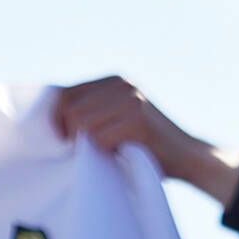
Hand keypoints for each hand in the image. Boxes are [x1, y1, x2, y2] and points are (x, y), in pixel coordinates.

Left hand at [51, 78, 238, 204]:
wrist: (188, 157)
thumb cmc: (145, 146)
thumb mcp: (117, 120)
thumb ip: (92, 113)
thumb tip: (49, 120)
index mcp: (114, 81)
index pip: (65, 93)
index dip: (55, 120)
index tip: (61, 142)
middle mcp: (122, 84)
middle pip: (69, 106)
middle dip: (66, 133)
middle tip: (75, 153)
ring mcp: (131, 100)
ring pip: (80, 122)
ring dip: (83, 145)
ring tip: (96, 156)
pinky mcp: (138, 120)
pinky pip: (99, 138)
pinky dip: (101, 153)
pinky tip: (114, 157)